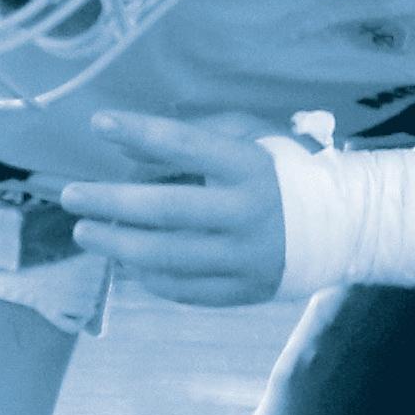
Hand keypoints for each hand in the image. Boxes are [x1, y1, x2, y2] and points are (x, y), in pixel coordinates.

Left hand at [62, 108, 290, 306]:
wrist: (342, 227)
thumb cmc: (283, 170)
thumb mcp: (251, 137)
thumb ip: (195, 137)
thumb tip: (133, 154)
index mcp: (250, 167)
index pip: (186, 145)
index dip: (140, 132)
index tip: (98, 124)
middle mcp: (247, 213)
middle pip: (167, 210)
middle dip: (111, 202)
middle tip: (71, 197)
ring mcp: (246, 258)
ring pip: (168, 257)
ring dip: (118, 245)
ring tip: (87, 232)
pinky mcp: (244, 291)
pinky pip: (184, 289)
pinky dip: (149, 276)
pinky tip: (127, 262)